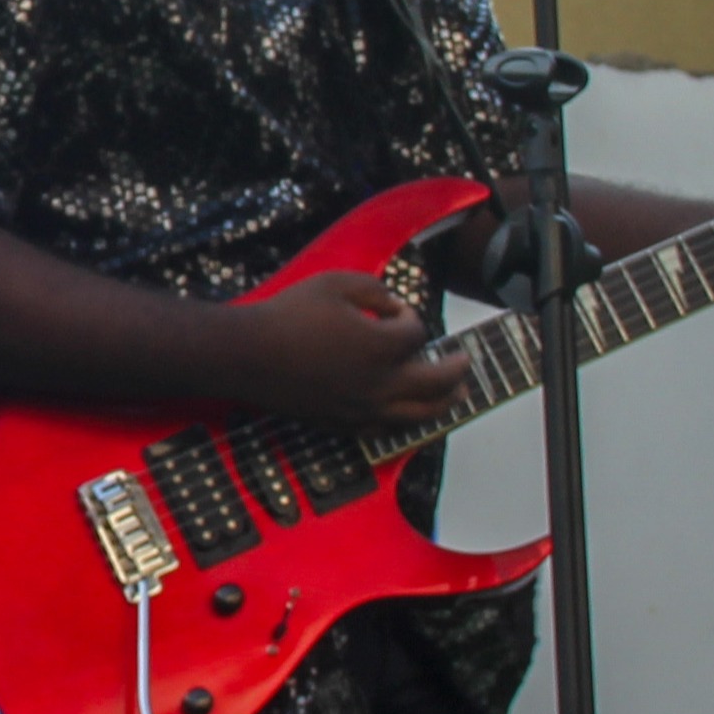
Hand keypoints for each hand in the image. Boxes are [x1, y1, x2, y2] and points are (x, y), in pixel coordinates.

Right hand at [216, 269, 469, 431]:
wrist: (247, 356)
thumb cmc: (288, 316)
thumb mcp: (336, 283)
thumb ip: (376, 290)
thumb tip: (395, 306)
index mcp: (382, 347)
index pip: (418, 332)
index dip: (410, 316)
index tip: (396, 310)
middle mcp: (381, 384)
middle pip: (438, 383)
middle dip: (457, 369)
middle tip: (467, 361)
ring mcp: (364, 409)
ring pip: (421, 415)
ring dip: (445, 402)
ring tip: (457, 394)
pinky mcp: (346, 425)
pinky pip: (390, 430)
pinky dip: (409, 421)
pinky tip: (412, 413)